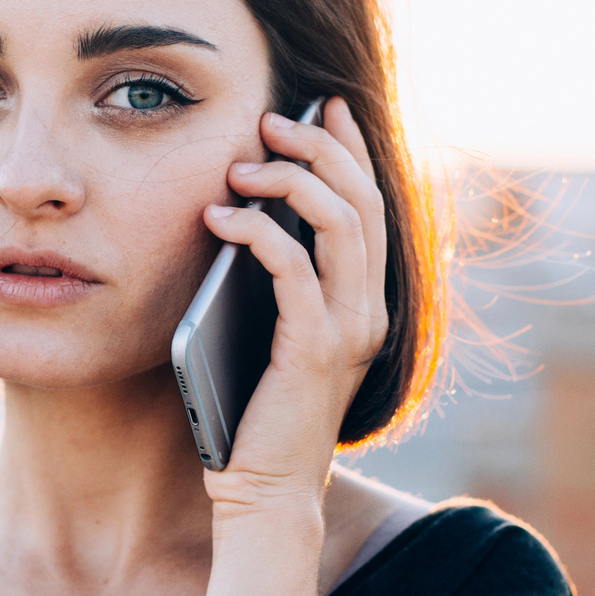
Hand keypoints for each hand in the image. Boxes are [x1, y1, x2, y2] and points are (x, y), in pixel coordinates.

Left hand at [200, 97, 388, 528]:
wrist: (263, 492)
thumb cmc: (256, 411)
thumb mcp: (273, 329)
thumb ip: (278, 278)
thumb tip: (250, 205)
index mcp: (366, 301)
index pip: (373, 204)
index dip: (353, 148)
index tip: (324, 103)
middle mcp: (370, 310)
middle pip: (362, 201)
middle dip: (320, 148)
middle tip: (272, 120)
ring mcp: (348, 331)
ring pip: (339, 224)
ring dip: (289, 181)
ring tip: (241, 164)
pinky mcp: (312, 350)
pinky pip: (295, 269)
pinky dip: (259, 232)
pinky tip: (221, 217)